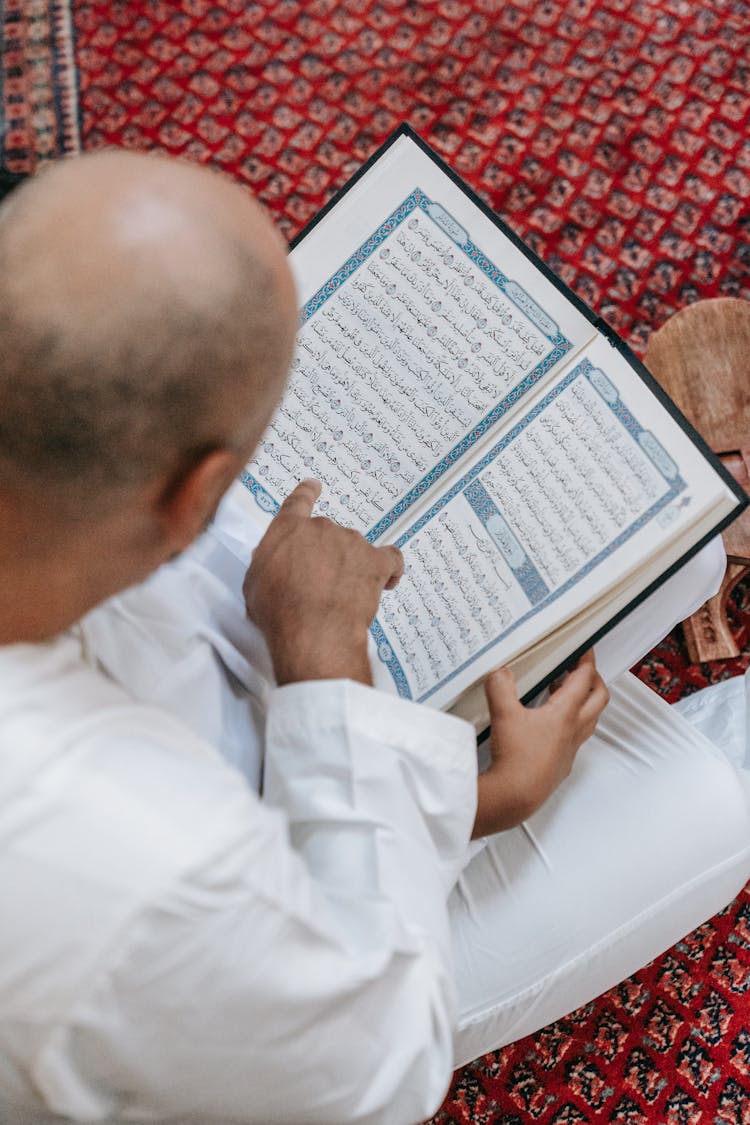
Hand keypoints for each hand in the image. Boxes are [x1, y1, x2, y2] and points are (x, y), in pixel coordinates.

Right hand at [243, 479, 403, 685]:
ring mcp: (352, 543)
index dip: (306, 493)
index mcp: (289, 528)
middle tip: (318, 583)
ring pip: (355, 549)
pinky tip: (387, 582)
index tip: (314, 486)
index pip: (299, 501)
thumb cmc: (278, 610)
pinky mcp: (376, 563)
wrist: (312, 629)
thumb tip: (273, 561)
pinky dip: (390, 570)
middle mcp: (323, 528)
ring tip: (343, 595)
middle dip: (324, 555)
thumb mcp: (255, 584)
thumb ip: (266, 564)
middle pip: (327, 534)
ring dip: (351, 565)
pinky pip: (391, 560)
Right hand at [472, 651, 608, 837]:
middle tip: (579, 669)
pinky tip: (548, 724)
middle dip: (593, 679)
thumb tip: (501, 671)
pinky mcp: (562, 763)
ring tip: (561, 693)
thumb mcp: (503, 714)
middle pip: (599, 698)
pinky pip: (576, 737)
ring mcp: (570, 748)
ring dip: (583, 701)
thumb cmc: (515, 759)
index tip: (585, 648)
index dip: (586, 660)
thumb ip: (500, 686)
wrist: (515, 797)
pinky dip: (570, 723)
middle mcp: (574, 730)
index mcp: (566, 713)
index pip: (585, 678)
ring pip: (590, 718)